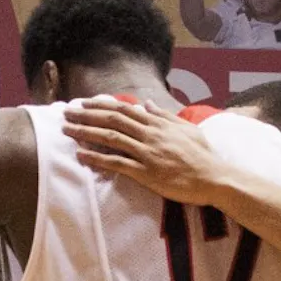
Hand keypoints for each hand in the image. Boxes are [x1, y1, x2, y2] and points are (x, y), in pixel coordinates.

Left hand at [62, 98, 225, 206]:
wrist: (214, 177)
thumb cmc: (202, 154)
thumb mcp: (185, 128)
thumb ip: (163, 115)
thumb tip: (145, 102)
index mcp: (157, 123)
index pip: (124, 109)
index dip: (101, 105)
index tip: (84, 103)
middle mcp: (150, 134)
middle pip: (112, 120)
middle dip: (86, 115)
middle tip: (66, 113)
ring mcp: (147, 153)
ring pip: (110, 138)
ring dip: (86, 133)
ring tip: (67, 130)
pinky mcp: (146, 172)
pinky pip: (117, 163)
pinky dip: (97, 158)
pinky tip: (81, 155)